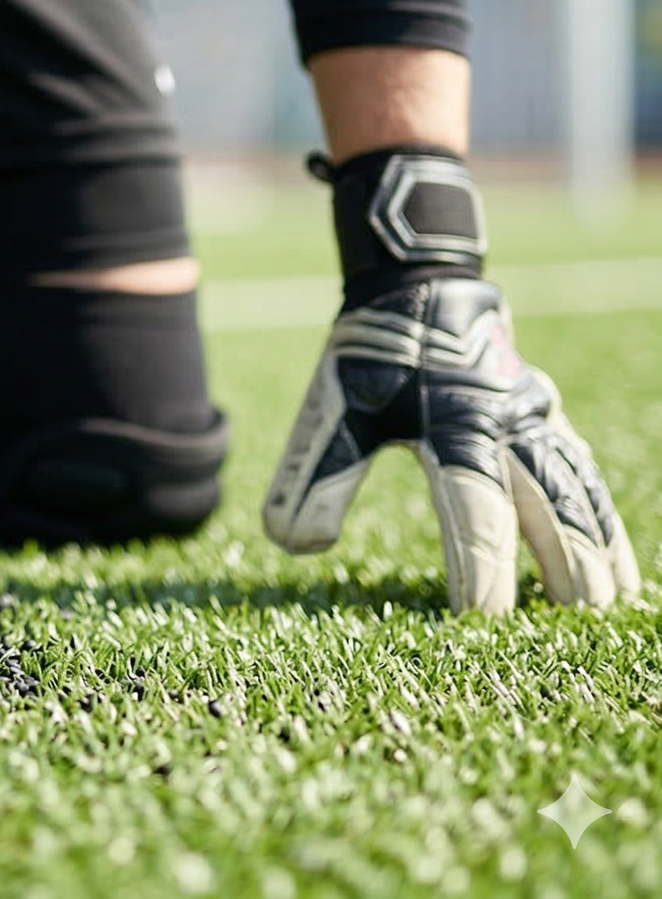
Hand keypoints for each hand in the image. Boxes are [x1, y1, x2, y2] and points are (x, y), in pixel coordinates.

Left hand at [263, 276, 639, 612]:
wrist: (418, 292)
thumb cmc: (372, 360)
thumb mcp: (335, 408)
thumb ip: (315, 476)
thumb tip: (292, 544)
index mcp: (451, 424)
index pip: (473, 508)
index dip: (479, 565)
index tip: (479, 619)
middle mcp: (504, 423)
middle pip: (544, 504)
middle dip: (562, 563)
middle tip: (571, 621)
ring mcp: (534, 419)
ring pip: (578, 490)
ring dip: (596, 547)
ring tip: (608, 602)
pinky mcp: (548, 418)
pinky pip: (585, 474)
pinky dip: (603, 519)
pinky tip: (619, 566)